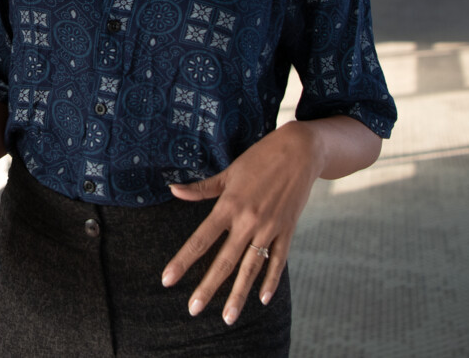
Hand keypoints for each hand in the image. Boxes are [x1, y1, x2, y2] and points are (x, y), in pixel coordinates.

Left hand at [160, 122, 323, 325]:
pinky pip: (278, 261)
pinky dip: (271, 281)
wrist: (300, 152)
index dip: (182, 260)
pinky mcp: (287, 230)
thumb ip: (202, 188)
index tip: (168, 279)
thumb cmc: (260, 158)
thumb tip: (173, 190)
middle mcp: (248, 221)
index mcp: (229, 205)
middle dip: (208, 287)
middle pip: (224, 261)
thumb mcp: (229, 172)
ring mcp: (270, 228)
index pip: (200, 239)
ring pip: (251, 268)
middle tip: (193, 310)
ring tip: (228, 317)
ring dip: (239, 294)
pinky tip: (262, 299)